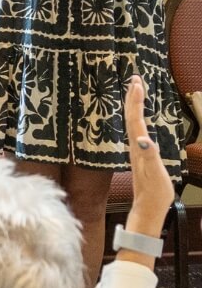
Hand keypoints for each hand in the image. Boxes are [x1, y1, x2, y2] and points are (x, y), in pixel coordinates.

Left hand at [124, 75, 174, 236]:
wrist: (147, 208)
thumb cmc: (154, 193)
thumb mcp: (155, 175)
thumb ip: (150, 157)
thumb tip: (143, 140)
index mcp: (139, 148)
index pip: (136, 119)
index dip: (136, 101)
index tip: (137, 83)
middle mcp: (135, 146)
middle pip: (132, 117)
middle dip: (133, 97)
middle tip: (135, 79)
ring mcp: (137, 150)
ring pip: (133, 123)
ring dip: (134, 106)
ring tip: (136, 90)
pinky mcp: (140, 155)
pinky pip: (138, 130)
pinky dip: (139, 118)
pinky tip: (139, 117)